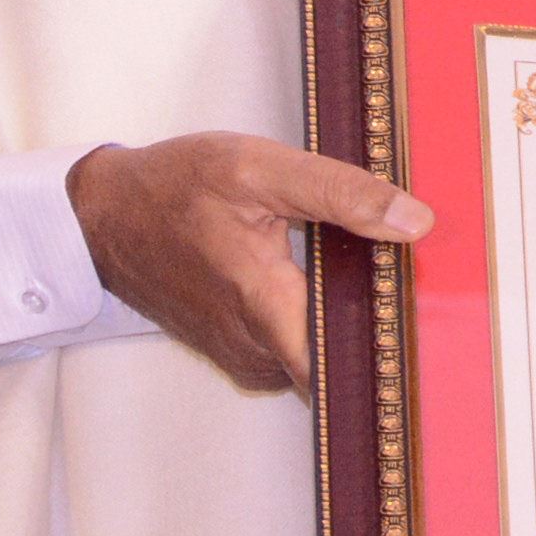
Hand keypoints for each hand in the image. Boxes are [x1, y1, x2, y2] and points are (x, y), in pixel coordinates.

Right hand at [64, 135, 430, 395]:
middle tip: (415, 292)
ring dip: (347, 331)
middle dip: (379, 334)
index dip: (391, 352)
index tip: (429, 323)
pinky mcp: (235, 353)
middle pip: (338, 366)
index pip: (344, 367)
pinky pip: (292, 355)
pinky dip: (316, 329)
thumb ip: (340, 193)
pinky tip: (332, 288)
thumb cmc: (175, 186)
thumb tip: (414, 221)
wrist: (106, 214)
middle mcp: (253, 347)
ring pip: (315, 363)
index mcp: (264, 304)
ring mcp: (241, 356)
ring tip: (376, 283)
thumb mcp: (259, 168)